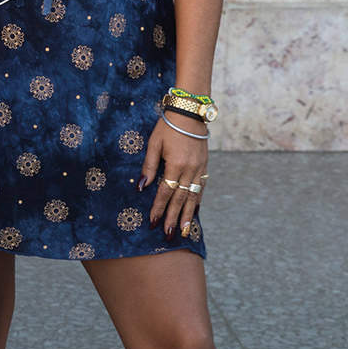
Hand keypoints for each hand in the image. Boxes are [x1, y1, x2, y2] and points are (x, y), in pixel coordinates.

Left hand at [142, 115, 208, 236]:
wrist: (190, 113)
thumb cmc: (168, 127)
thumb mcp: (154, 144)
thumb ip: (149, 167)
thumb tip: (142, 188)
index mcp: (176, 164)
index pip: (165, 192)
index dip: (158, 208)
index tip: (152, 223)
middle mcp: (190, 169)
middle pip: (180, 199)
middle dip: (174, 219)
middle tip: (168, 235)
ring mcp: (200, 169)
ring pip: (194, 197)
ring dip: (188, 216)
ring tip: (185, 232)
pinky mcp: (205, 166)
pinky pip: (202, 188)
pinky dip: (198, 202)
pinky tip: (195, 213)